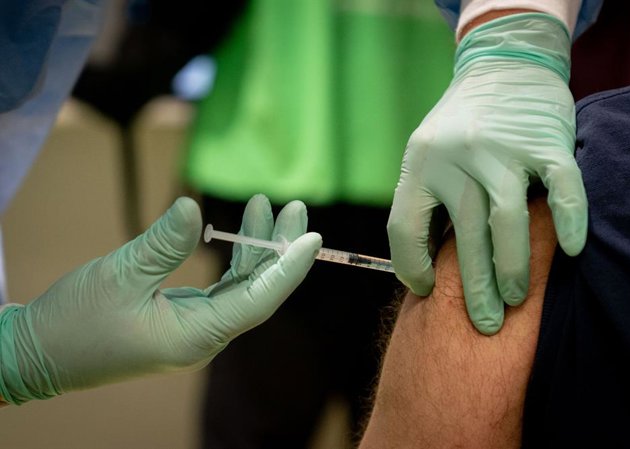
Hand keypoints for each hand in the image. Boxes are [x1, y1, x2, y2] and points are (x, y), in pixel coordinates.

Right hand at [0, 195, 320, 403]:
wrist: (39, 355)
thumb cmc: (75, 321)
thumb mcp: (119, 275)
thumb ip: (161, 242)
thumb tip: (191, 207)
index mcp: (196, 336)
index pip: (259, 300)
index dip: (288, 268)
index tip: (312, 237)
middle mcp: (205, 337)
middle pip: (258, 291)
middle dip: (279, 248)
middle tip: (295, 206)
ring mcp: (196, 330)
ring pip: (242, 288)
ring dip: (257, 249)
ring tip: (267, 205)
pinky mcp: (184, 321)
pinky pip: (222, 290)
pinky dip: (233, 261)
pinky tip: (240, 233)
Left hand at [387, 13, 586, 334]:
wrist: (502, 67)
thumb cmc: (458, 126)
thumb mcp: (424, 155)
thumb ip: (423, 202)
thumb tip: (422, 269)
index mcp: (420, 163)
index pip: (405, 228)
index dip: (412, 268)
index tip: (428, 292)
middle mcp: (457, 156)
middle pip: (465, 234)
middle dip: (475, 288)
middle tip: (485, 324)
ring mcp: (503, 148)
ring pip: (509, 220)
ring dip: (514, 267)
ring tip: (517, 298)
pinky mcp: (546, 141)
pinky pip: (561, 187)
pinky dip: (568, 220)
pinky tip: (568, 251)